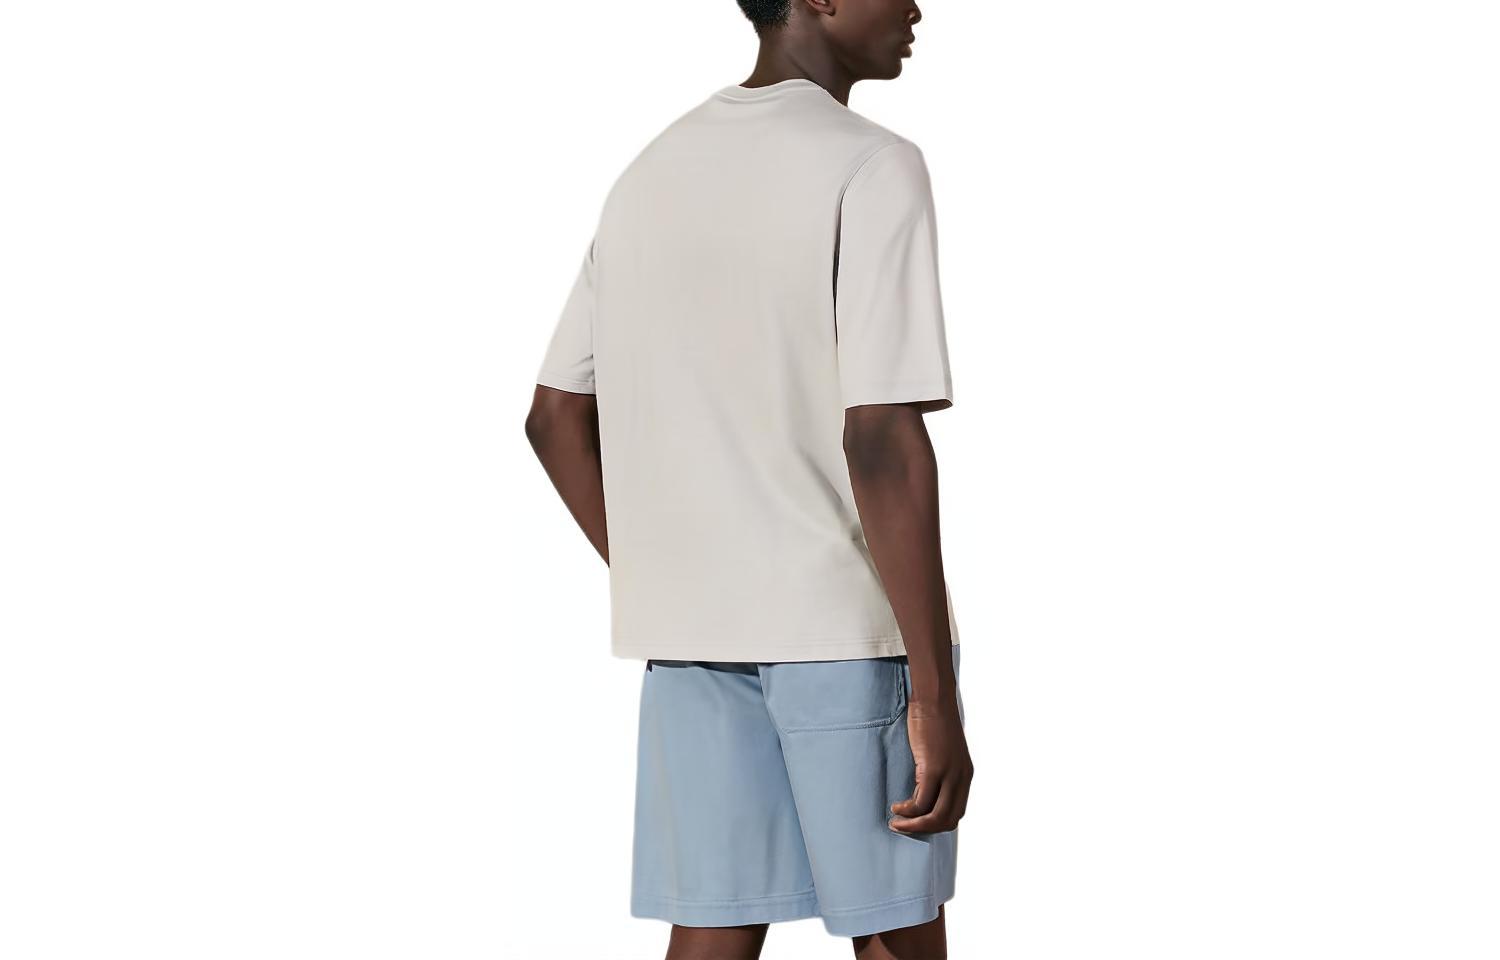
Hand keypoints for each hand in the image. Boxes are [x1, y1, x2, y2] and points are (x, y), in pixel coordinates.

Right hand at [889, 696, 972, 833]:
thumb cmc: (933, 720)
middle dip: (924, 829)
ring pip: (935, 816)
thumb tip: (923, 787)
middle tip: (904, 827)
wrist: (934, 699)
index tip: (917, 821)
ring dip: (914, 824)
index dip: (936, 822)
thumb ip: (939, 770)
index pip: (956, 812)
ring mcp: (949, 774)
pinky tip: (896, 807)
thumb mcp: (942, 751)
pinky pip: (921, 802)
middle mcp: (961, 778)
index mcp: (965, 775)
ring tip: (896, 821)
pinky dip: (908, 810)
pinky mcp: (934, 768)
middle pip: (948, 820)